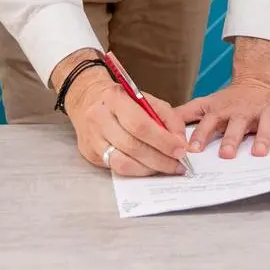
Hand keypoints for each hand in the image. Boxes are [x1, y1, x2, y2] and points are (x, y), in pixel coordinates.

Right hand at [63, 64, 188, 176]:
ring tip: (166, 168)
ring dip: (150, 168)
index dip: (164, 140)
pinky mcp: (90, 154)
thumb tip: (181, 142)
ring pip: (123, 162)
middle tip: (178, 164)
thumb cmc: (122, 101)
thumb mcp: (145, 99)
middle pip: (132, 146)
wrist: (87, 100)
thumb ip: (166, 117)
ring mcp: (93, 138)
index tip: (181, 149)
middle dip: (160, 158)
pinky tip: (149, 167)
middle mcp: (99, 118)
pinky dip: (137, 170)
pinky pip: (116, 168)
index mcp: (115, 99)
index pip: (141, 124)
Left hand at [173, 78, 269, 158]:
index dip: (201, 135)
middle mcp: (245, 109)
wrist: (258, 82)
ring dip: (263, 136)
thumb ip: (186, 114)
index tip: (192, 149)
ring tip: (259, 153)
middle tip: (226, 154)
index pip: (210, 122)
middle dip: (231, 138)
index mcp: (224, 110)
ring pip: (267, 122)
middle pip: (237, 123)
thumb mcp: (207, 103)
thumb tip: (160, 123)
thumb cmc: (230, 101)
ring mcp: (267, 110)